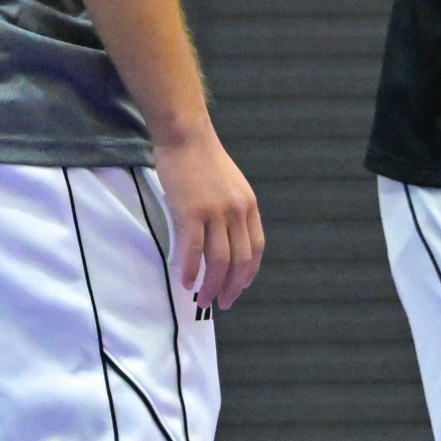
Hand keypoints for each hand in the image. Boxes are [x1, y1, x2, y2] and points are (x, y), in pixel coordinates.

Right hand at [151, 128, 264, 310]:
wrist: (187, 137)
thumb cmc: (203, 161)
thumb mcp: (230, 186)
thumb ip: (232, 211)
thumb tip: (225, 241)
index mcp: (248, 205)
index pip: (255, 248)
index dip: (247, 273)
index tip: (238, 288)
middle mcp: (237, 211)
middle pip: (239, 260)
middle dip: (232, 286)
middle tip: (222, 303)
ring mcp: (215, 212)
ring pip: (218, 260)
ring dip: (211, 285)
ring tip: (203, 300)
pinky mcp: (191, 212)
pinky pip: (193, 250)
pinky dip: (190, 270)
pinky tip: (185, 283)